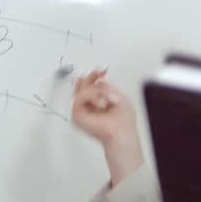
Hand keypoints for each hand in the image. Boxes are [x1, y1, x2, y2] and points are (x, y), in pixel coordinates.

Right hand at [71, 69, 143, 185]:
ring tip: (106, 100)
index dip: (94, 75)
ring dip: (96, 91)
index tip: (102, 70)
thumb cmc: (123, 120)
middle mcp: (89, 106)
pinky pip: (79, 98)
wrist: (121, 131)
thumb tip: (99, 80)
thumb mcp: (118, 96)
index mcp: (99, 101)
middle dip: (90, 78)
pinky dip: (91, 97)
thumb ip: (106, 87)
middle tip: (98, 74)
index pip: (91, 85)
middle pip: (81, 85)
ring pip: (81, 89)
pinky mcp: (77, 115)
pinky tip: (101, 103)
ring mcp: (82, 110)